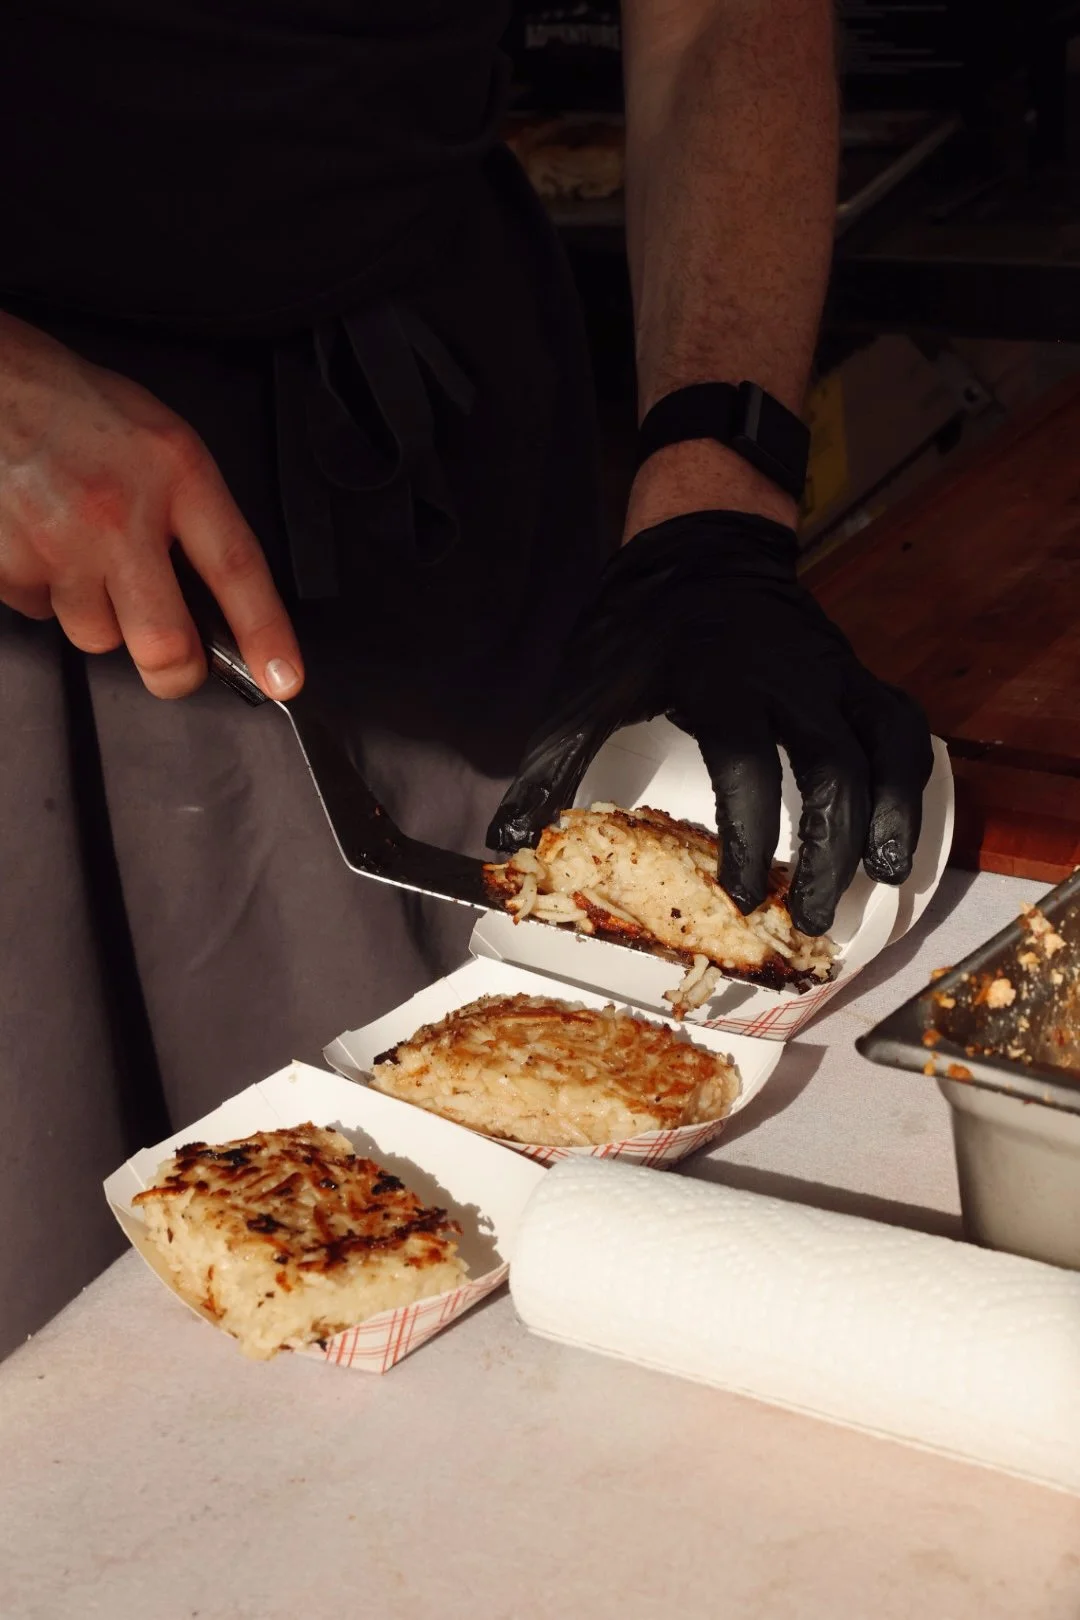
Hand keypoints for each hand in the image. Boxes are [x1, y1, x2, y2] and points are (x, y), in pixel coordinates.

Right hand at [0, 311, 302, 698]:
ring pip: (98, 637)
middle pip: (164, 642)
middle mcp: (118, 513)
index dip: (265, 634)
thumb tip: (218, 600)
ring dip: (100, 617)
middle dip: (176, 671)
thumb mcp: (160, 441)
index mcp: (174, 473)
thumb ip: (194, 514)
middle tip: (178, 663)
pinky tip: (42, 545)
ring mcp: (58, 543)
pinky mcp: (7, 564)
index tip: (283, 678)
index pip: (236, 569)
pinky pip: (40, 613)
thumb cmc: (74, 408)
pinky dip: (45, 593)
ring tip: (85, 558)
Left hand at [488, 510, 933, 935]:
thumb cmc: (636, 625)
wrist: (695, 548)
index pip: (747, 764)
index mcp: (719, 681)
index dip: (747, 834)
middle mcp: (789, 678)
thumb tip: (510, 839)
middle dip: (827, 849)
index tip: (737, 891)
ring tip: (880, 881)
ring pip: (883, 748)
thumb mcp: (583, 689)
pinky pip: (900, 727)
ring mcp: (832, 674)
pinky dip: (908, 779)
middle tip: (807, 916)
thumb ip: (551, 766)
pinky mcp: (854, 675)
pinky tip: (898, 829)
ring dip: (889, 818)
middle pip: (832, 768)